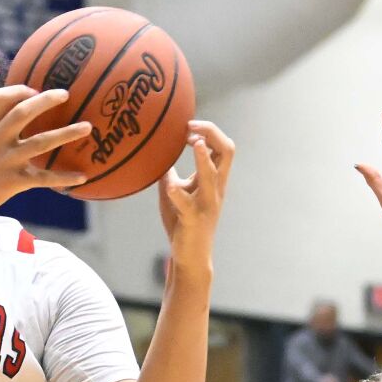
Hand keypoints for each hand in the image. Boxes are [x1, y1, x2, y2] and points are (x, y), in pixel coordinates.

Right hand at [0, 86, 91, 225]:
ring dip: (67, 133)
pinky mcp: (13, 181)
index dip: (19, 90)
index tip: (34, 90)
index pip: (0, 98)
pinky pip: (44, 177)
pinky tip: (82, 177)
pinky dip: (64, 178)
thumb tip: (6, 115)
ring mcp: (5, 160)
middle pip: (24, 112)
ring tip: (87, 127)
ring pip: (41, 141)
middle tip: (65, 94)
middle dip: (46, 100)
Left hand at [158, 122, 232, 271]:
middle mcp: (215, 188)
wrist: (190, 256)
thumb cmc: (182, 222)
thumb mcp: (175, 191)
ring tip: (193, 142)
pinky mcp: (193, 220)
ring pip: (212, 175)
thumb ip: (169, 172)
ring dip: (203, 158)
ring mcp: (206, 203)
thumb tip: (154, 152)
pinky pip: (187, 204)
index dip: (209, 131)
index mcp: (213, 180)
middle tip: (190, 126)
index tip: (188, 126)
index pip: (222, 146)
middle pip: (226, 152)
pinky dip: (178, 193)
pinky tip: (170, 187)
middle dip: (212, 133)